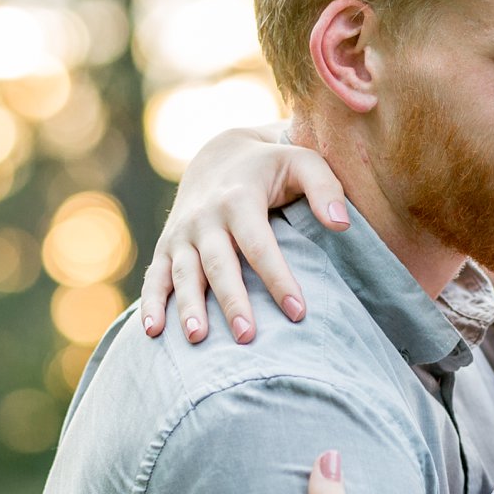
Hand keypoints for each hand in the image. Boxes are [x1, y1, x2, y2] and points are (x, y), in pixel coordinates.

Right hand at [138, 133, 348, 344]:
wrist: (219, 155)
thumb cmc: (271, 167)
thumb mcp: (301, 161)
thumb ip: (325, 187)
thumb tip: (342, 224)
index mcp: (239, 199)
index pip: (260, 245)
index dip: (278, 279)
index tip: (298, 313)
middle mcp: (206, 217)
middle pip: (219, 264)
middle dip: (231, 300)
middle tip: (246, 336)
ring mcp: (183, 233)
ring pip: (184, 274)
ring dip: (188, 307)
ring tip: (198, 338)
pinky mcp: (167, 246)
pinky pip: (156, 277)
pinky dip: (151, 303)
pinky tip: (153, 333)